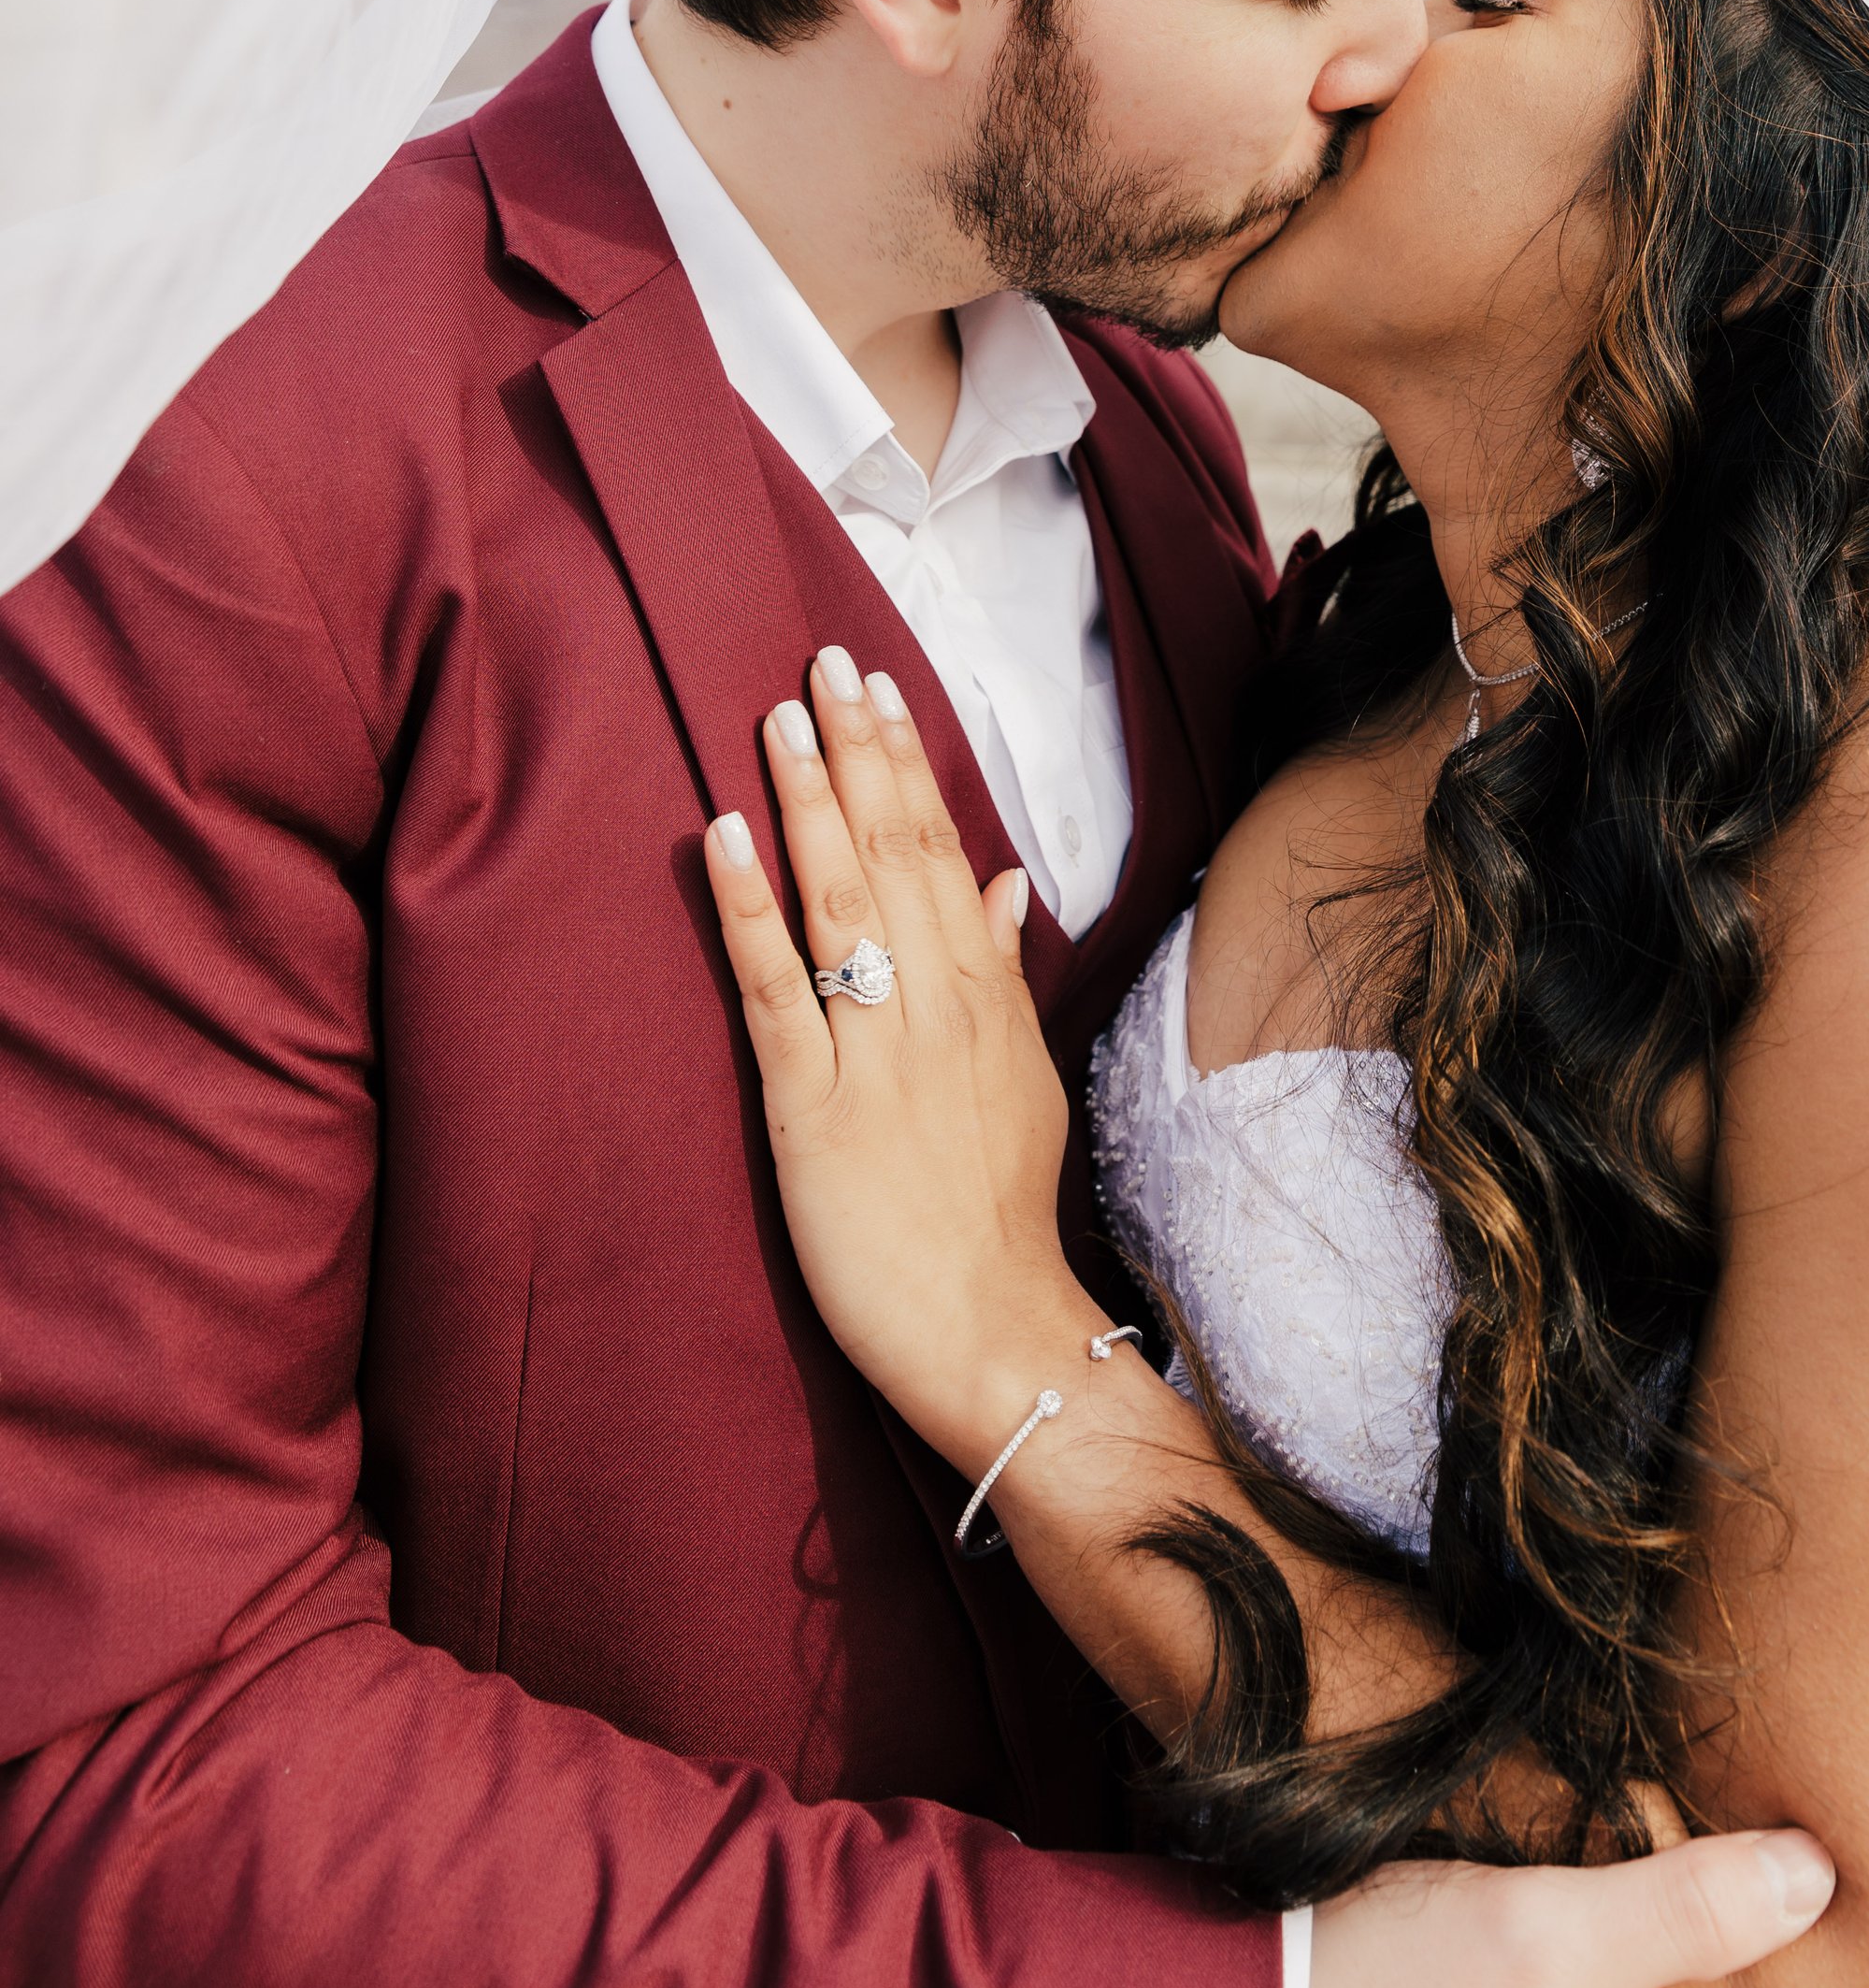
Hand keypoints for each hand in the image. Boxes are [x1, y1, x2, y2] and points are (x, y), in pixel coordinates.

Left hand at [703, 648, 1094, 1471]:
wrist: (993, 1329)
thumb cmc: (999, 1214)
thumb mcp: (1026, 1079)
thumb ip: (1006, 975)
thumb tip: (1005, 881)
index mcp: (984, 996)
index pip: (941, 851)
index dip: (905, 763)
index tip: (876, 685)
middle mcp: (935, 1006)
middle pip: (892, 853)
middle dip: (855, 751)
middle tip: (822, 658)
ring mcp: (875, 1053)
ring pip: (838, 901)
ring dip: (807, 800)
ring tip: (776, 716)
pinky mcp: (812, 1109)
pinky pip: (775, 993)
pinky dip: (747, 911)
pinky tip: (723, 838)